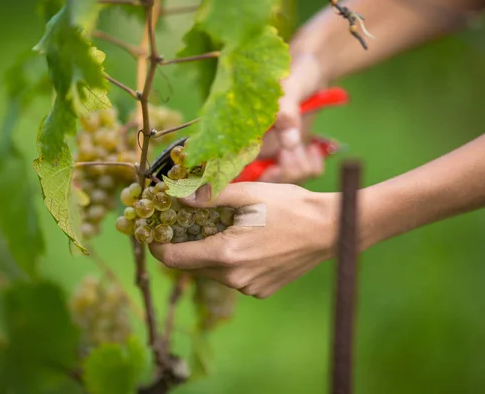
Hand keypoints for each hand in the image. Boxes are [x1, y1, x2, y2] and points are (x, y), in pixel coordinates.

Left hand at [149, 182, 339, 298]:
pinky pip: (233, 278)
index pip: (173, 259)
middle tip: (185, 223)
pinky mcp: (261, 291)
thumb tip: (179, 196)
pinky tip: (244, 241)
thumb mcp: (248, 193)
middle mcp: (234, 278)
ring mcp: (249, 288)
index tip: (154, 232)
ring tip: (220, 228)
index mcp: (226, 254)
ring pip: (212, 272)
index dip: (157, 245)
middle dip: (183, 246)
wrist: (330, 229)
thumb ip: (209, 196)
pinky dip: (229, 262)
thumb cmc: (291, 206)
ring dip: (207, 253)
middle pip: (191, 266)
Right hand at [258, 55, 328, 183]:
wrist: (312, 69)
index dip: (253, 176)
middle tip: (297, 152)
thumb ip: (287, 111)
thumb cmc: (295, 71)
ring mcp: (277, 153)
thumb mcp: (290, 85)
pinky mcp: (295, 155)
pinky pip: (305, 173)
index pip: (237, 166)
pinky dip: (313, 164)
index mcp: (246, 131)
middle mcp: (257, 146)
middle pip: (265, 179)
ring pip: (287, 178)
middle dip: (285, 171)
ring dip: (301, 165)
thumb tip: (289, 142)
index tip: (274, 170)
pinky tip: (314, 148)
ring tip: (308, 145)